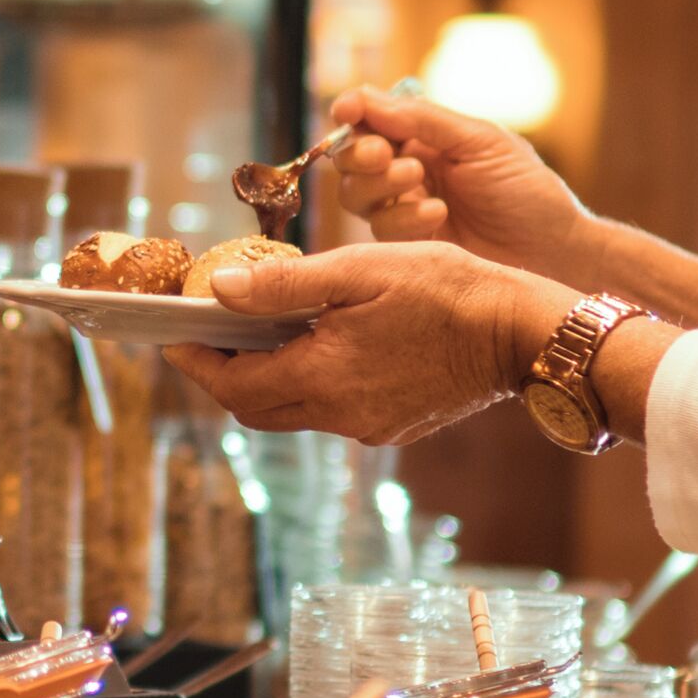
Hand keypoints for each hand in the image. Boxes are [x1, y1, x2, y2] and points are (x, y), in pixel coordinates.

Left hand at [163, 242, 573, 445]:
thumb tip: (218, 290)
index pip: (233, 387)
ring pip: (292, 412)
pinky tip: (320, 342)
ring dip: (267, 377)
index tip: (174, 336)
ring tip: (262, 330)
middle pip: (255, 409)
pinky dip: (308, 381)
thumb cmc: (447, 290)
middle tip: (209, 334)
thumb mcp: (359, 271)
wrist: (523, 334)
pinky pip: (330, 411)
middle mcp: (340, 415)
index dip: (196, 363)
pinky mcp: (393, 425)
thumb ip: (283, 287)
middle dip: (223, 374)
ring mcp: (369, 426)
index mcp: (323, 378)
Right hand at [325, 85, 593, 276]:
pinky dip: (402, 218)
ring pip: (355, 195)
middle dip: (360, 153)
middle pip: (350, 158)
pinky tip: (437, 215)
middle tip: (384, 155)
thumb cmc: (527, 191)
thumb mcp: (480, 141)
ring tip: (418, 181)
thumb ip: (422, 119)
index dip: (352, 113)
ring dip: (379, 184)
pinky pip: (379, 231)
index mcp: (425, 138)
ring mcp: (405, 211)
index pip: (371, 119)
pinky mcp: (407, 249)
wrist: (555, 252)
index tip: (347, 112)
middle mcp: (408, 171)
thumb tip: (365, 97)